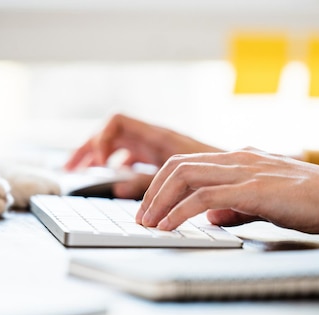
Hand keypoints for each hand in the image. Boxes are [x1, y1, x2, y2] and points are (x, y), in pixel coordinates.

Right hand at [65, 114, 221, 197]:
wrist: (248, 176)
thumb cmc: (222, 172)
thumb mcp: (184, 179)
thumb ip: (150, 183)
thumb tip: (116, 187)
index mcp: (160, 136)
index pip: (117, 122)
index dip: (100, 139)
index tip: (96, 164)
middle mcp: (156, 139)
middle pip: (110, 133)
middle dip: (87, 148)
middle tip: (70, 168)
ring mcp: (158, 149)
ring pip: (118, 147)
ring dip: (97, 158)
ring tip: (79, 174)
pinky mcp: (162, 162)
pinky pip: (130, 159)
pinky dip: (115, 169)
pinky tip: (111, 184)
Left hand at [136, 149, 318, 233]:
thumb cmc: (312, 200)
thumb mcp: (266, 200)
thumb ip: (236, 207)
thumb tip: (211, 217)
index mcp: (241, 158)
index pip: (189, 163)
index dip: (164, 184)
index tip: (153, 207)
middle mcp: (237, 158)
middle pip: (178, 166)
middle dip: (152, 191)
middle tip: (142, 217)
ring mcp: (244, 171)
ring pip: (185, 176)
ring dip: (160, 201)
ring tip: (149, 223)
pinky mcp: (251, 189)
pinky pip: (204, 197)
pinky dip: (180, 212)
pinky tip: (171, 226)